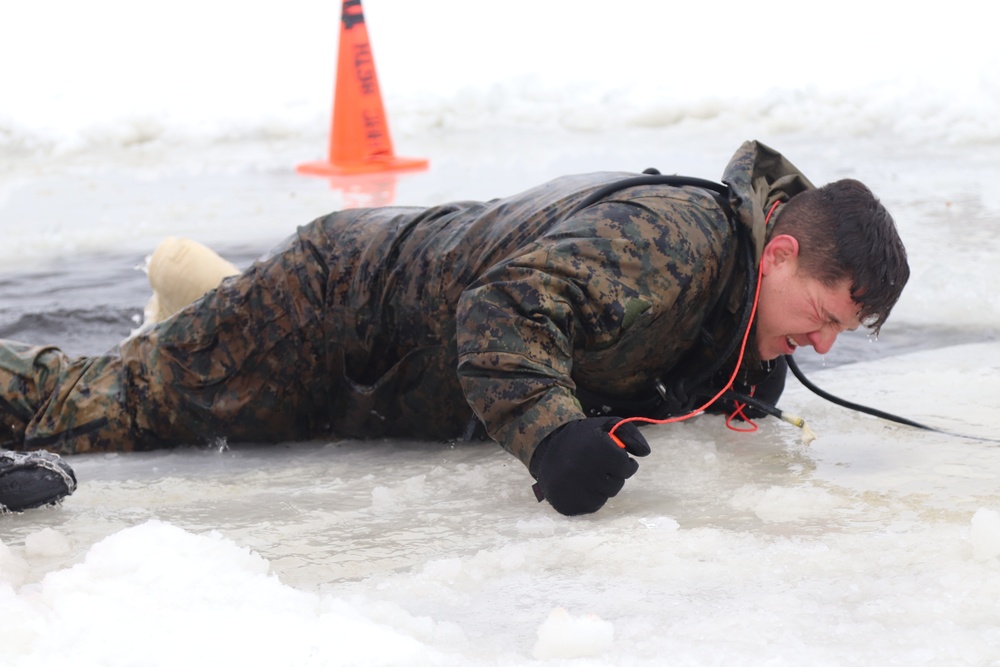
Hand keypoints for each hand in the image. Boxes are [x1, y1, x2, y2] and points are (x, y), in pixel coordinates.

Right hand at [529, 417, 649, 514]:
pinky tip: (581, 485)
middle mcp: (584, 471)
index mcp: (596, 449)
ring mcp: (574, 490)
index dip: (623, 463)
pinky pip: (591, 506)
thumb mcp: (605, 426)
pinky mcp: (567, 504)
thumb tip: (646, 453)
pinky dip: (590, 497)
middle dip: (613, 475)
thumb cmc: (581, 437)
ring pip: (605, 497)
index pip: (626, 468)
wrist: (545, 448)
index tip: (614, 459)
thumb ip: (630, 434)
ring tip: (589, 474)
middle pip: (617, 484)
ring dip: (602, 487)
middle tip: (600, 466)